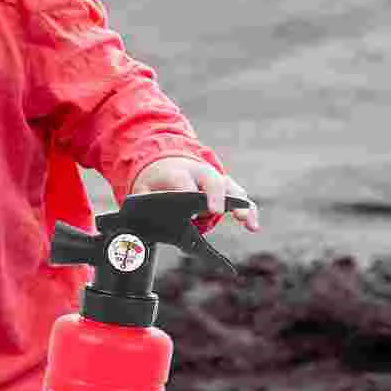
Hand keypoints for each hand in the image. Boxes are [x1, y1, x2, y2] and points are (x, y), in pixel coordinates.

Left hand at [128, 155, 260, 232]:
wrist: (166, 162)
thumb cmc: (154, 183)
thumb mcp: (141, 191)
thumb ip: (142, 206)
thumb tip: (138, 227)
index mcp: (176, 173)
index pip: (183, 182)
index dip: (189, 192)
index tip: (194, 204)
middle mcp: (199, 173)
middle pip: (212, 182)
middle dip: (218, 196)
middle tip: (220, 212)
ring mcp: (215, 179)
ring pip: (231, 188)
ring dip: (240, 204)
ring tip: (246, 222)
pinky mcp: (226, 188)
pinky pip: (240, 198)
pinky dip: (249, 210)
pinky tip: (253, 226)